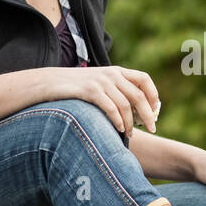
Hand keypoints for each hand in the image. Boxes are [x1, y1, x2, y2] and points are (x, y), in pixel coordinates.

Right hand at [38, 66, 159, 136]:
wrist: (49, 83)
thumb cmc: (76, 89)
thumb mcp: (99, 84)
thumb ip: (116, 92)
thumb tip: (137, 112)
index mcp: (117, 71)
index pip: (144, 79)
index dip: (153, 95)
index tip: (155, 111)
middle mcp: (112, 74)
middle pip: (139, 96)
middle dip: (148, 115)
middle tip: (152, 129)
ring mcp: (101, 82)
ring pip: (126, 105)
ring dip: (131, 123)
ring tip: (129, 134)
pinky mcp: (90, 91)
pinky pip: (111, 108)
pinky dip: (118, 121)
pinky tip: (119, 130)